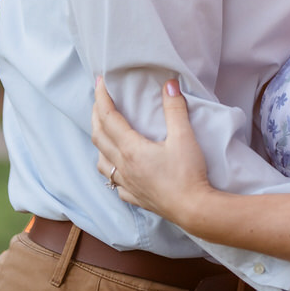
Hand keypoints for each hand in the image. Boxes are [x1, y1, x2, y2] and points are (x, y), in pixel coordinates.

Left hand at [91, 76, 211, 223]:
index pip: (109, 118)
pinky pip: (114, 181)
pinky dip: (110, 168)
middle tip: (99, 100)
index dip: (102, 98)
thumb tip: (169, 84)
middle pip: (99, 136)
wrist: (193, 209)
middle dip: (96, 115)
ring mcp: (126, 183)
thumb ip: (174, 109)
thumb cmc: (188, 173)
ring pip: (101, 160)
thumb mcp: (184, 137)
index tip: (99, 82)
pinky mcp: (134, 197)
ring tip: (104, 131)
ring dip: (99, 142)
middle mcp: (122, 166)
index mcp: (131, 149)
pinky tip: (117, 168)